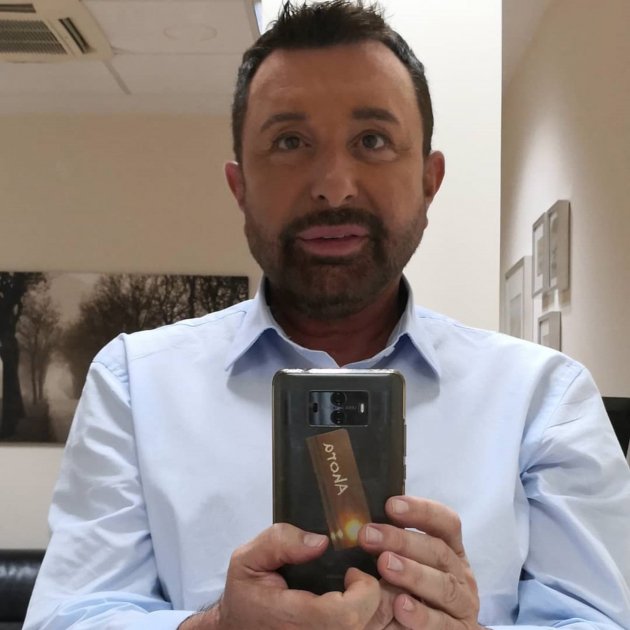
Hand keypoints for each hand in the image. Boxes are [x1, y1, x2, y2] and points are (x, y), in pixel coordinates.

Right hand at [180, 522, 380, 628]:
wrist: (238, 628)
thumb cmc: (246, 594)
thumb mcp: (247, 559)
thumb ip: (279, 542)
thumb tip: (320, 541)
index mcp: (295, 620)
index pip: (347, 615)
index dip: (363, 590)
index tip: (352, 571)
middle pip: (370, 625)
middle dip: (381, 595)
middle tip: (370, 575)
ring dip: (382, 609)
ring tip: (370, 588)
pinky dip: (375, 619)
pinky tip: (366, 603)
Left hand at [358, 497, 481, 629]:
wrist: (436, 628)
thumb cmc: (414, 590)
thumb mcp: (407, 563)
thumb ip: (391, 546)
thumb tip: (360, 526)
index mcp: (450, 550)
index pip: (446, 523)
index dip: (421, 510)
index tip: (390, 505)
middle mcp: (460, 573)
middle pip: (438, 551)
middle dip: (402, 540)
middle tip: (368, 535)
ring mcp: (462, 605)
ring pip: (443, 585)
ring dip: (413, 573)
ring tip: (384, 564)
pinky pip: (442, 624)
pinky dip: (421, 615)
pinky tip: (400, 606)